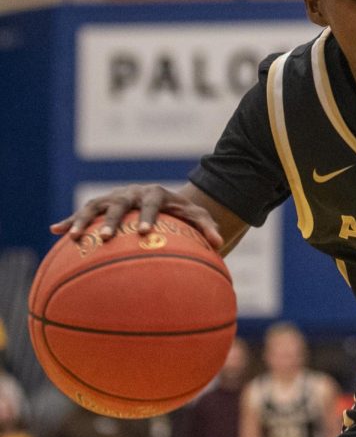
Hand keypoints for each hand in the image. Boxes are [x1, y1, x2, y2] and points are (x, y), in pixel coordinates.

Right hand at [51, 184, 222, 249]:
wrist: (165, 201)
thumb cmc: (182, 213)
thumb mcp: (197, 217)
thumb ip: (207, 227)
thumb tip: (219, 243)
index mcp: (155, 194)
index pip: (150, 203)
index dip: (146, 216)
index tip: (144, 232)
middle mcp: (131, 193)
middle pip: (117, 204)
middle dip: (110, 220)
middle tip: (104, 237)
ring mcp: (113, 198)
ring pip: (94, 206)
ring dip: (83, 221)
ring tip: (72, 238)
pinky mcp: (100, 206)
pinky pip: (82, 214)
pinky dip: (69, 221)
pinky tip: (54, 232)